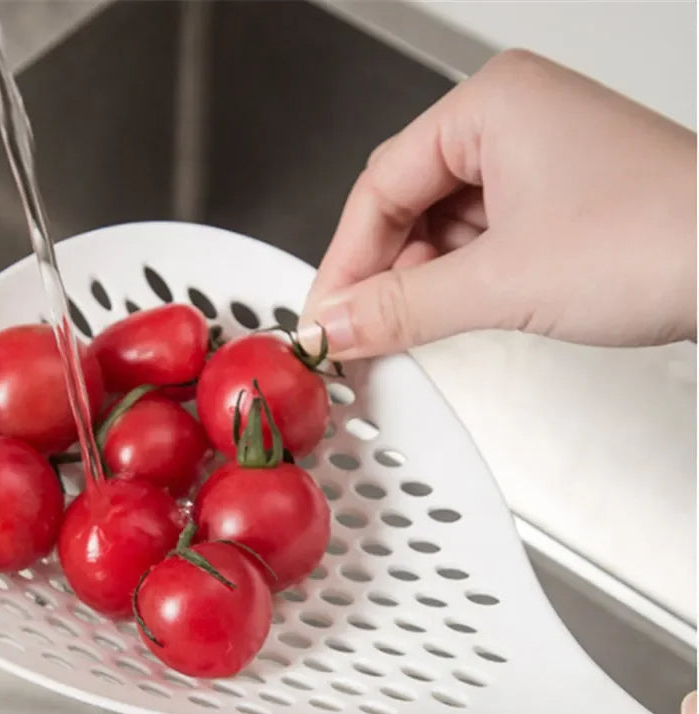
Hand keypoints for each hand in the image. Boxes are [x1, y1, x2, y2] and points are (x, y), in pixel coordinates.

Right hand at [300, 50, 696, 359]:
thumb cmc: (661, 240)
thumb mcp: (501, 281)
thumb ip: (401, 306)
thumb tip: (333, 326)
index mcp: (490, 105)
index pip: (380, 185)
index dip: (345, 259)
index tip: (324, 317)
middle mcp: (511, 123)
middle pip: (406, 205)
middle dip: (379, 276)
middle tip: (351, 335)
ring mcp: (538, 163)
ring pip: (441, 229)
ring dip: (416, 285)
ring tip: (395, 336)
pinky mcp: (559, 206)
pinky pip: (479, 243)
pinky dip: (454, 285)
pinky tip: (440, 319)